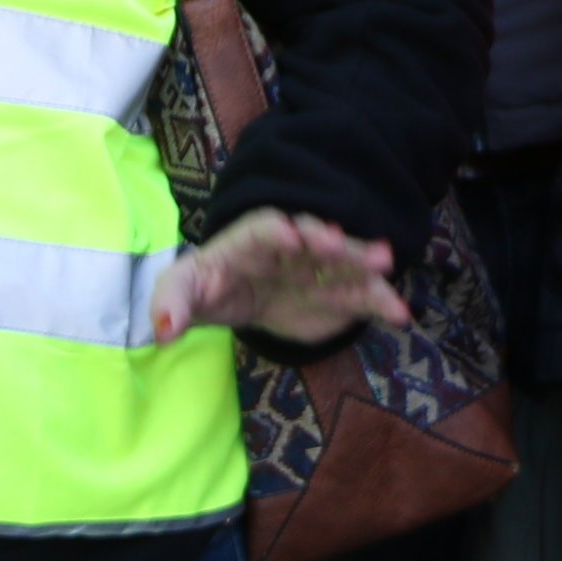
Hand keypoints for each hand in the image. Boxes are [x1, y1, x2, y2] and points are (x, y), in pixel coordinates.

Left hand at [150, 208, 406, 344]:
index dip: (278, 231)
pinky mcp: (336, 296)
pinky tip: (399, 314)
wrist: (238, 296)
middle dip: (331, 241)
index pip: (265, 229)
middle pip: (315, 238)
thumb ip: (172, 304)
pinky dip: (380, 303)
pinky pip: (361, 297)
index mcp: (251, 239)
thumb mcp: (182, 290)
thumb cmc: (207, 285)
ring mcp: (318, 270)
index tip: (292, 236)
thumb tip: (163, 332)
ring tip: (387, 268)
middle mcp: (293, 246)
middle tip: (346, 245)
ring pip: (346, 264)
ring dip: (365, 265)